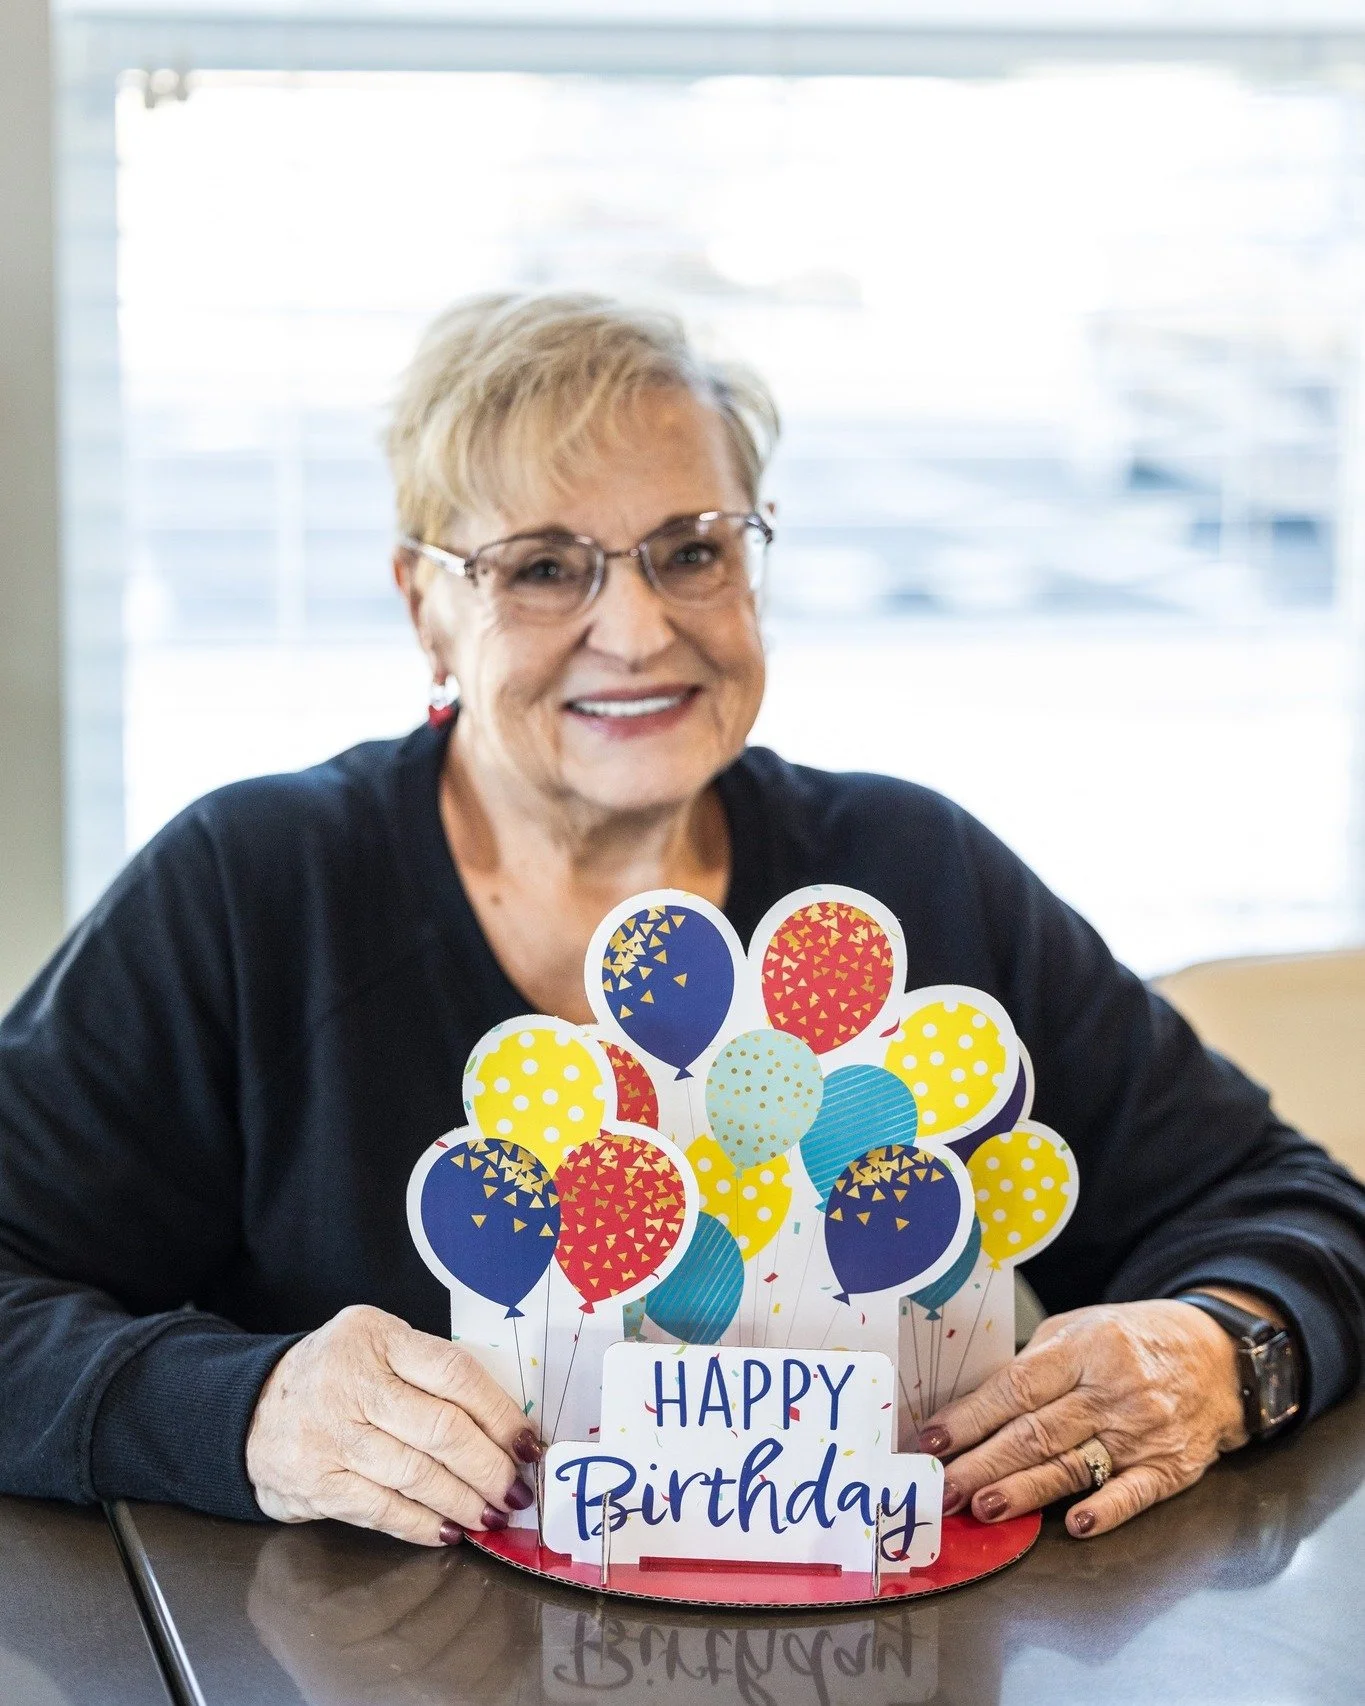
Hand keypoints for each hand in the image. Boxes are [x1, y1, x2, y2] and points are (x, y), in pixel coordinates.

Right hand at [246, 1305, 541, 1545]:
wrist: (252, 1407)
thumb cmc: (337, 1376)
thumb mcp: (378, 1346)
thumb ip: (429, 1372)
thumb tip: (504, 1425)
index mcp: (376, 1337)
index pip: (454, 1372)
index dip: (500, 1412)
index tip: (527, 1442)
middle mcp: (351, 1381)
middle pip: (440, 1428)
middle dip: (489, 1466)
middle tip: (515, 1490)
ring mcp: (329, 1433)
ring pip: (415, 1473)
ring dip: (463, 1500)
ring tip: (490, 1514)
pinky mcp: (315, 1481)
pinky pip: (381, 1508)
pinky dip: (421, 1523)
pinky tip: (447, 1530)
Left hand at [917, 1297, 1251, 1538]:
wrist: (1219, 1358)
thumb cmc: (1135, 1340)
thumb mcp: (1081, 1328)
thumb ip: (1035, 1364)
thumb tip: (978, 1408)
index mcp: (1086, 1348)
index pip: (1017, 1387)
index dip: (971, 1417)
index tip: (933, 1440)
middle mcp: (1113, 1390)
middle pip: (1037, 1432)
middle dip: (984, 1463)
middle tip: (945, 1487)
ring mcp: (1144, 1432)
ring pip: (1074, 1466)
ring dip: (1025, 1491)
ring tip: (985, 1507)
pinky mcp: (1171, 1468)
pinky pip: (1133, 1493)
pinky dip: (1105, 1510)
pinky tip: (1075, 1526)